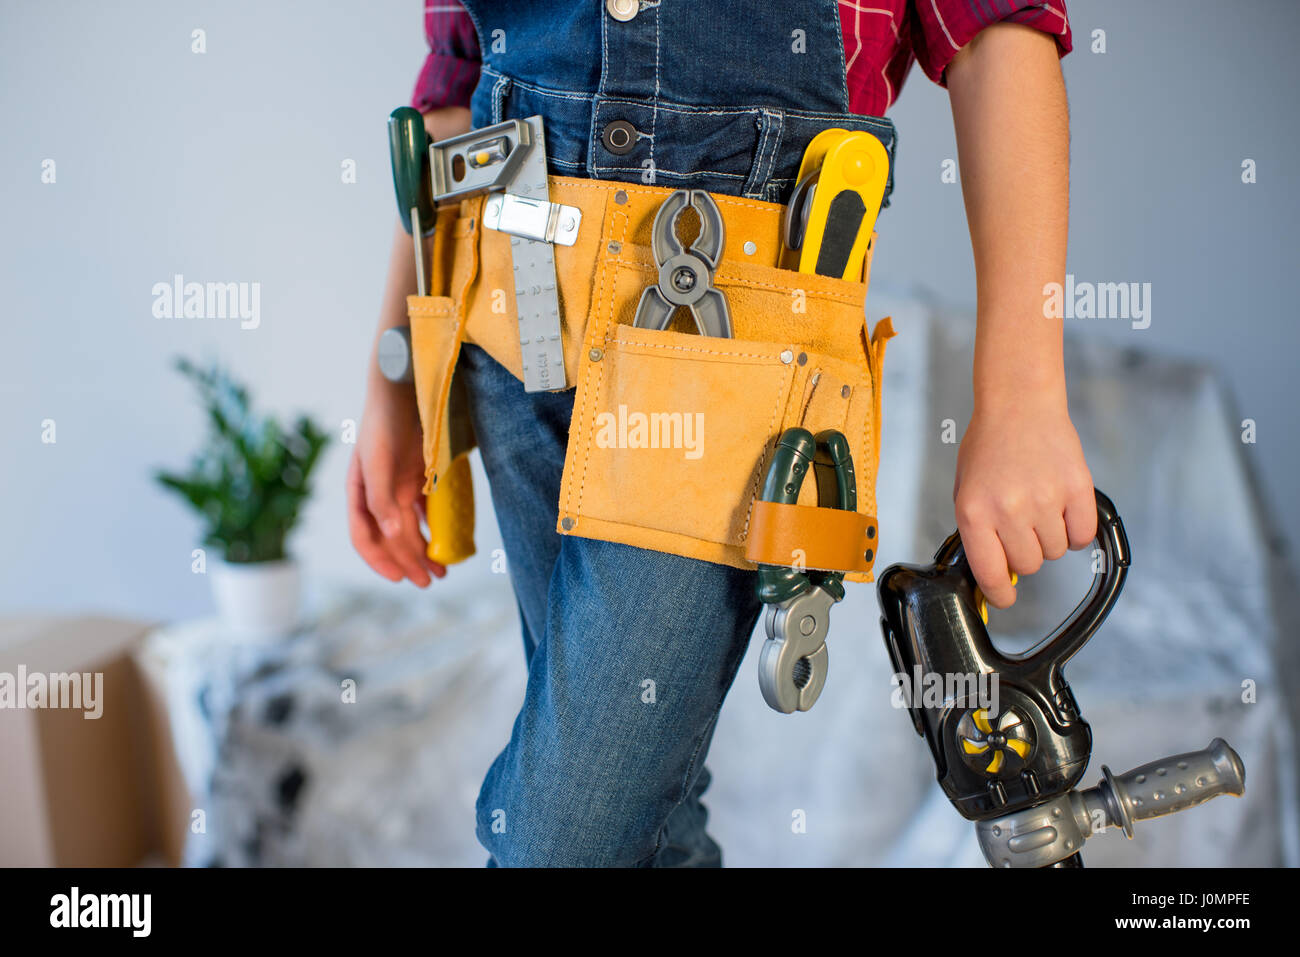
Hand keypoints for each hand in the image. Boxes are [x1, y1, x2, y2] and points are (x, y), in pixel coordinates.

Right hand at [346, 379, 444, 585]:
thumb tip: (393, 535)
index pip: (364, 537)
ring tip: (442, 570)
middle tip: (430, 582)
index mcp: (359, 493)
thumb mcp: (378, 461)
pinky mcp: (417, 478)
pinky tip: (447, 541)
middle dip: (409, 562)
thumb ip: (382, 499)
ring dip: (423, 551)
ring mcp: (398, 487)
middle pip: (392, 538)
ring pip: (409, 529)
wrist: (404, 388)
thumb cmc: (384, 423)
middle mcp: (377, 494)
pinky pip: (425, 511)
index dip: (380, 560)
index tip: (399, 579)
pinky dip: (434, 528)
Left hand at [953, 390, 1095, 608]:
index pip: (990, 573)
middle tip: (1021, 527)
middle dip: (1025, 553)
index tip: (1005, 599)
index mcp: (974, 512)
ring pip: (1055, 552)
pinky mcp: (1077, 489)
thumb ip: (977, 532)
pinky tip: (1062, 509)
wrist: (1019, 406)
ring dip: (1049, 538)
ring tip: (1039, 507)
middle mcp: (1009, 509)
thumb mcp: (966, 491)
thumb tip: (996, 574)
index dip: (999, 594)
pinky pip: (1081, 536)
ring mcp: (1045, 499)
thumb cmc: (988, 449)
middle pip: (1028, 565)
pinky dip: (1074, 530)